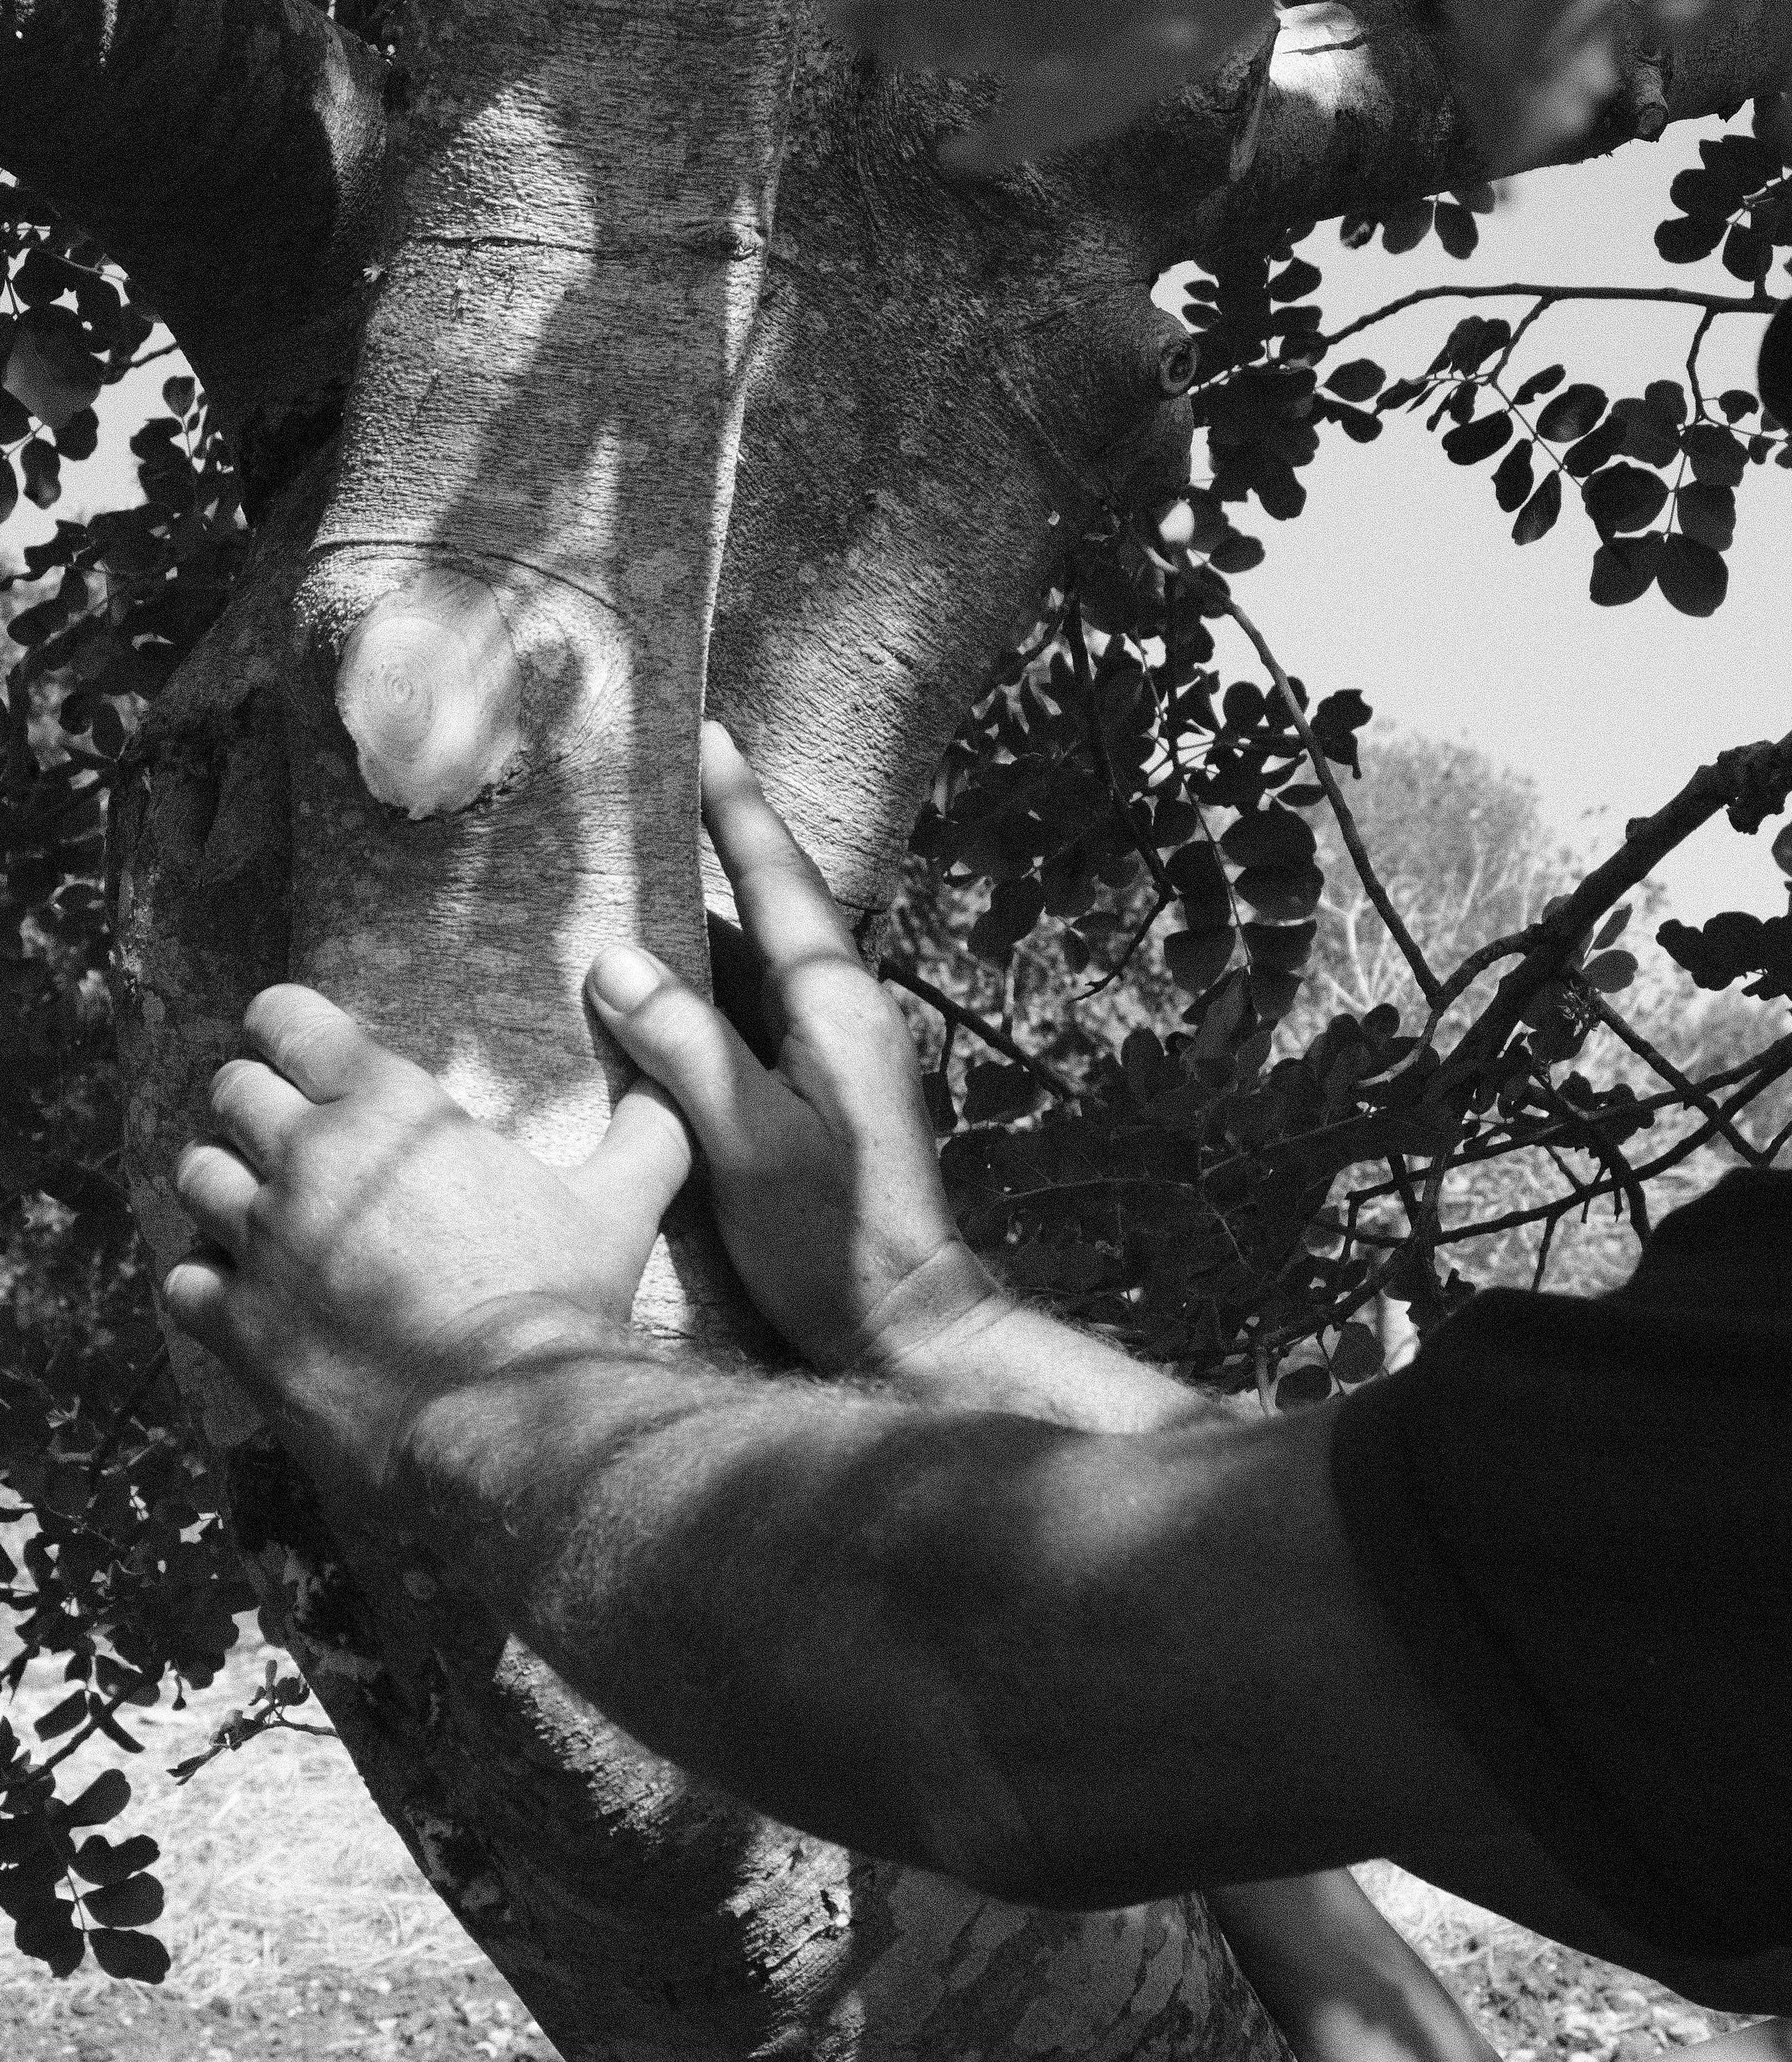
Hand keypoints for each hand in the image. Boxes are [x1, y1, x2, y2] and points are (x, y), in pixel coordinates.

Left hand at [164, 985, 691, 1494]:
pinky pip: (184, 1278)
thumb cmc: (563, 1302)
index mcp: (388, 1108)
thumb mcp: (622, 1204)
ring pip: (195, 1176)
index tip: (299, 1050)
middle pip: (231, 1091)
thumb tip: (680, 1091)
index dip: (286, 1027)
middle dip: (256, 1108)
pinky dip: (208, 1281)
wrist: (510, 1423)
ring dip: (225, 1189)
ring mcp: (264, 1243)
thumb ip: (648, 1132)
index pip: (285, 1018)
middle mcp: (309, 1161)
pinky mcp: (239, 1325)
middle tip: (290, 1140)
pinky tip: (245, 1295)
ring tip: (260, 1214)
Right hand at [586, 723, 997, 1373]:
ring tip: (620, 883)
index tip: (703, 736)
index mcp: (836, 1008)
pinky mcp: (822, 1094)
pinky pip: (753, 1015)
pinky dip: (702, 992)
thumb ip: (685, 1047)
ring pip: (755, 966)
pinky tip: (650, 994)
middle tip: (638, 795)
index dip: (735, 808)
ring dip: (694, 928)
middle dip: (708, 850)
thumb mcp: (746, 1143)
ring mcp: (838, 1055)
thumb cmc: (833, 1244)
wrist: (905, 1325)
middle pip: (768, 910)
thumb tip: (616, 962)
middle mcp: (845, 1015)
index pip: (779, 880)